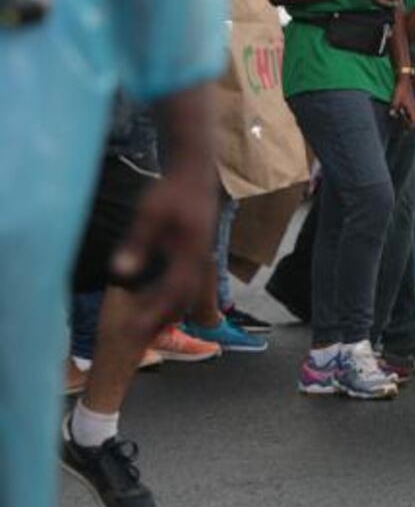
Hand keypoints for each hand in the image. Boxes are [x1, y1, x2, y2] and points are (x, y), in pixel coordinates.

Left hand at [111, 165, 216, 322]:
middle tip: (142, 334)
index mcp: (190, 253)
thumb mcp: (150, 215)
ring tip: (152, 322)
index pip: (173, 292)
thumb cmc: (172, 191)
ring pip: (192, 291)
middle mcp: (201, 259)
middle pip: (186, 298)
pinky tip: (160, 296)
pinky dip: (177, 294)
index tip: (136, 328)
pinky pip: (191, 280)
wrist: (196, 171)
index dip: (154, 312)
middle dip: (164, 317)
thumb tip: (121, 273)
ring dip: (173, 308)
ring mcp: (203, 255)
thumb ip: (137, 245)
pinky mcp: (199, 251)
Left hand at [389, 77, 414, 127]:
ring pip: (412, 114)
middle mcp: (414, 106)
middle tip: (403, 128)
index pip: (414, 121)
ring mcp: (413, 103)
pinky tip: (400, 112)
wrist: (404, 79)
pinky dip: (406, 113)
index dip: (410, 126)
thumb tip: (392, 114)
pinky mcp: (410, 100)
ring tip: (401, 121)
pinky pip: (410, 110)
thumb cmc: (401, 89)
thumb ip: (394, 107)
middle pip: (414, 119)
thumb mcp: (395, 99)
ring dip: (407, 118)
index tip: (406, 131)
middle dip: (409, 124)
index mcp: (412, 108)